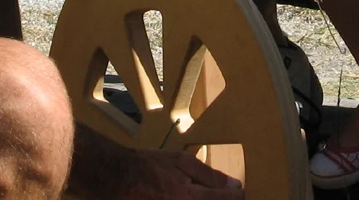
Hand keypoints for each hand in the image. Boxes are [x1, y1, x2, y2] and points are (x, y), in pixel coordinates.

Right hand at [68, 126, 243, 199]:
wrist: (117, 178)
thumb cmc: (149, 166)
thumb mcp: (181, 162)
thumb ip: (210, 176)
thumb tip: (234, 186)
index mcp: (191, 199)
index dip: (238, 197)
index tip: (242, 193)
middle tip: (227, 195)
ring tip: (197, 193)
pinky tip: (188, 197)